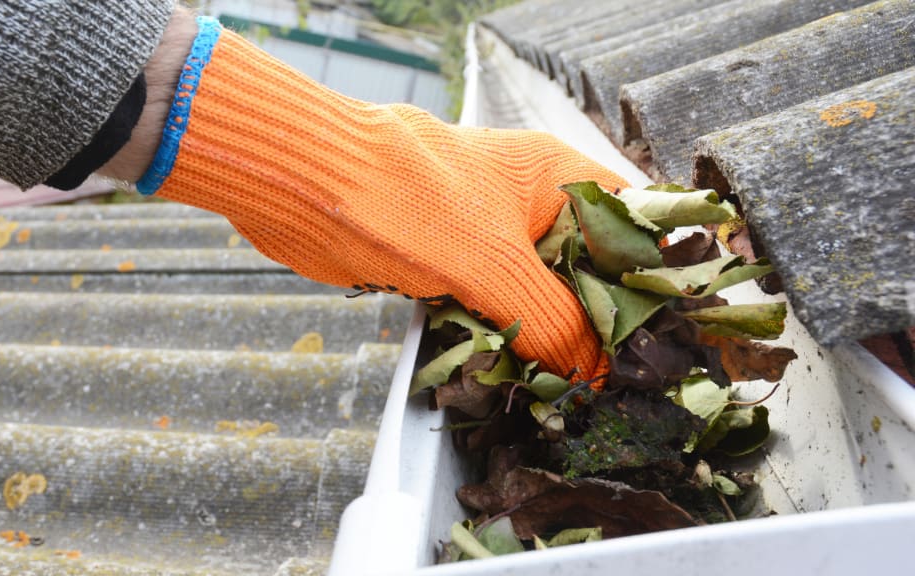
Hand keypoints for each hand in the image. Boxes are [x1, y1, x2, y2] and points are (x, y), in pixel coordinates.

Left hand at [120, 18, 628, 379]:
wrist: (308, 188)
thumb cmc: (404, 200)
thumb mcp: (494, 266)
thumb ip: (550, 319)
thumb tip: (591, 370)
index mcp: (557, 178)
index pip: (633, 224)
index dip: (653, 276)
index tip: (665, 333)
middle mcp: (529, 204)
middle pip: (586, 268)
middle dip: (598, 320)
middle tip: (618, 377)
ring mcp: (489, 235)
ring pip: (538, 293)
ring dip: (548, 336)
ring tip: (573, 386)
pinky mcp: (451, 264)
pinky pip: (494, 307)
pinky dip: (504, 339)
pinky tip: (518, 375)